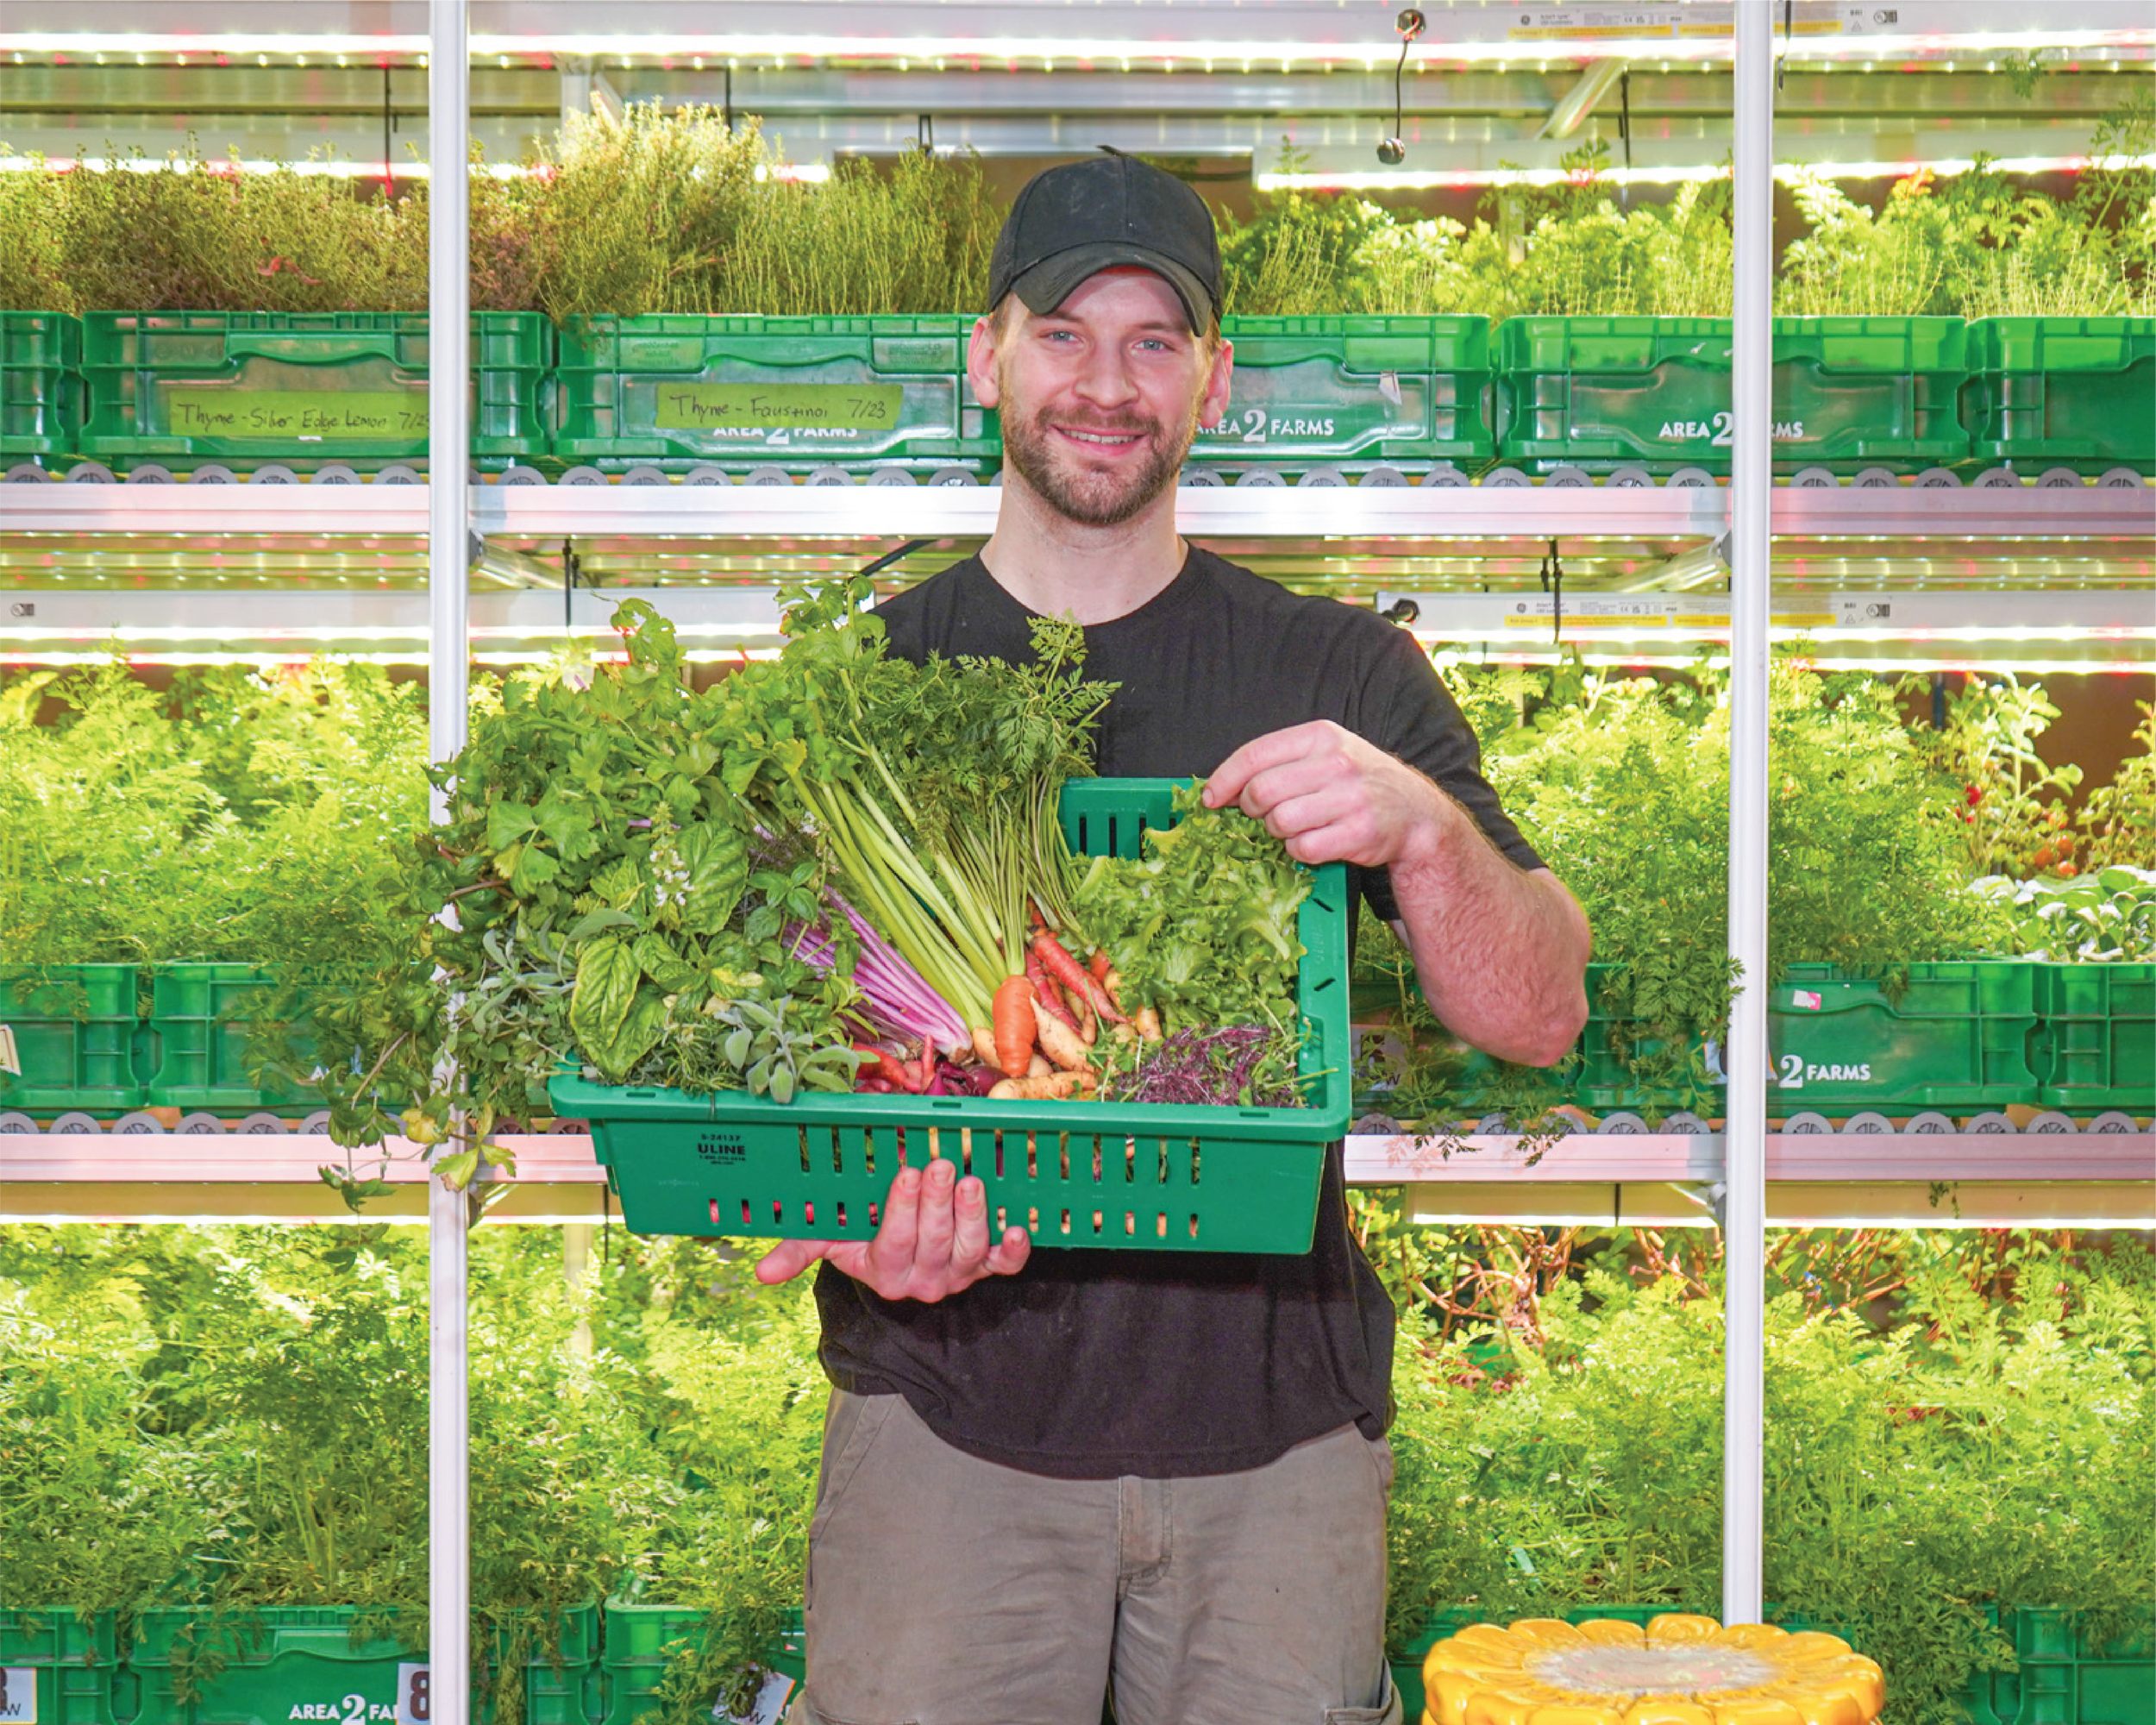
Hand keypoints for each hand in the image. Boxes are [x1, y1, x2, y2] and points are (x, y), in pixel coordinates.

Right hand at [753, 1156, 1031, 1301]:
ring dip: (974, 1215)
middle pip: (934, 1244)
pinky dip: (1015, 1249)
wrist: (907, 1248)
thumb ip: (801, 1248)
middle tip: (940, 1165)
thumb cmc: (865, 1230)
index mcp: (884, 1272)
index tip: (905, 1172)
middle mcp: (924, 1281)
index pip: (894, 1242)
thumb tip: (761, 1275)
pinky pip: (1007, 1265)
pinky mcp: (989, 1267)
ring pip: (970, 1250)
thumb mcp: (831, 1236)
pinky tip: (1018, 1227)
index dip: (902, 1209)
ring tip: (971, 1181)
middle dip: (938, 1203)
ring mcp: (959, 1275)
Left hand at [1203, 720, 1453, 870]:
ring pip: (1280, 822)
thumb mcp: (1325, 755)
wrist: (1415, 813)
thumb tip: (1220, 788)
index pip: (1255, 755)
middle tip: (1264, 815)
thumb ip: (1280, 763)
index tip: (1210, 798)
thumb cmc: (1357, 783)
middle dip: (1252, 809)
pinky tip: (1316, 841)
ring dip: (1278, 832)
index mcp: (1321, 736)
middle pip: (1261, 792)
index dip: (1224, 780)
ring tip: (1297, 827)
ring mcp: (1351, 798)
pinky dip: (1300, 851)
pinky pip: (1303, 848)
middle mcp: (1337, 762)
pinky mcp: (1360, 832)